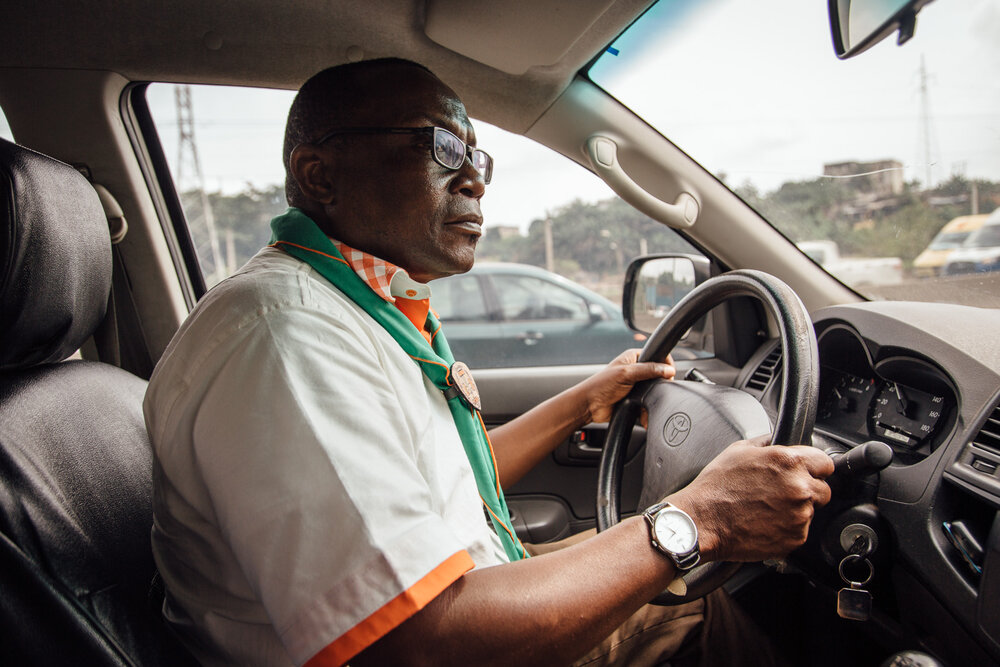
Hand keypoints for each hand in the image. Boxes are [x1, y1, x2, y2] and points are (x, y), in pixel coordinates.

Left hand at [580, 349, 674, 424]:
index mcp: (633, 357)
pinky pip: (648, 402)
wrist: (589, 406)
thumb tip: (669, 370)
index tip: (670, 373)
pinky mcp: (634, 398)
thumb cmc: (600, 386)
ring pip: (654, 390)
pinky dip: (648, 408)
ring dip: (653, 397)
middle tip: (660, 389)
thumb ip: (648, 370)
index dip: (665, 364)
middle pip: (658, 374)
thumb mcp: (626, 374)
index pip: (657, 356)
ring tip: (648, 400)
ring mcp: (635, 384)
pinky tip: (645, 412)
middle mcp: (635, 369)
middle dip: (660, 383)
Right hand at [668, 435, 833, 561]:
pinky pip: (800, 530)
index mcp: (789, 462)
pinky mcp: (795, 538)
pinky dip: (787, 528)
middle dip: (807, 490)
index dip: (814, 467)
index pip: (826, 462)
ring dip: (796, 510)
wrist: (702, 522)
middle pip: (823, 489)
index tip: (807, 472)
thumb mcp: (738, 451)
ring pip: (811, 511)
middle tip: (782, 493)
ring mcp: (799, 515)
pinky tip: (765, 522)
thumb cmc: (715, 488)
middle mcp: (799, 488)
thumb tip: (777, 439)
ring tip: (767, 508)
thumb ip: (766, 443)